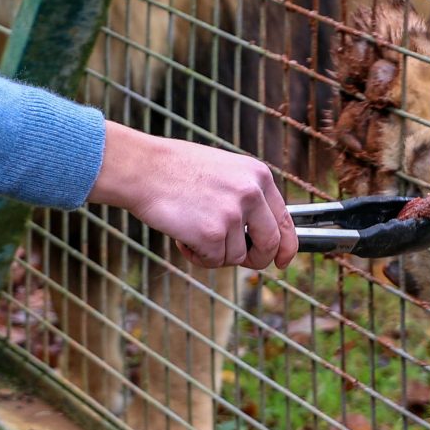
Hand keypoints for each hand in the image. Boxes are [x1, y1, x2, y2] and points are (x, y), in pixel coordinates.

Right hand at [88, 122, 298, 269]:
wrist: (143, 168)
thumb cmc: (176, 169)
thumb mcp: (224, 172)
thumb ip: (246, 197)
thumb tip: (260, 234)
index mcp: (258, 175)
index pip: (285, 219)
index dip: (286, 246)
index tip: (282, 261)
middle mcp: (251, 193)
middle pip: (269, 244)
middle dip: (254, 259)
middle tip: (234, 258)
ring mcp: (233, 213)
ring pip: (235, 257)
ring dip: (214, 253)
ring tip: (191, 231)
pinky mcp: (213, 233)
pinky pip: (213, 261)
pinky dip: (197, 256)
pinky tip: (182, 237)